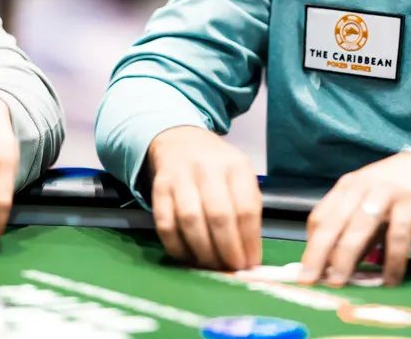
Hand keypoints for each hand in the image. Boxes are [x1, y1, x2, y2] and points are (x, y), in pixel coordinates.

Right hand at [146, 125, 261, 271]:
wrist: (179, 141)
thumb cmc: (217, 167)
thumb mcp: (240, 176)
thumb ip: (246, 209)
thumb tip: (250, 254)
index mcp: (236, 166)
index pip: (246, 208)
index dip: (249, 240)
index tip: (251, 263)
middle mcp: (208, 168)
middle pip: (219, 216)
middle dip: (227, 250)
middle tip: (232, 268)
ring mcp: (180, 177)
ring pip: (190, 221)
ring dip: (203, 251)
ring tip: (213, 265)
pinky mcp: (158, 189)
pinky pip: (165, 225)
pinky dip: (177, 247)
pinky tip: (189, 258)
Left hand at [297, 152, 410, 286]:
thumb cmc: (387, 192)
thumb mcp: (363, 205)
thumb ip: (350, 232)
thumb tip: (333, 268)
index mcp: (344, 188)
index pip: (319, 216)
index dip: (310, 246)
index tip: (306, 270)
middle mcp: (360, 187)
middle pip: (333, 222)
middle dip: (319, 253)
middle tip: (310, 280)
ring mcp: (385, 193)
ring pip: (360, 226)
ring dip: (347, 255)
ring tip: (340, 282)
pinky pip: (398, 234)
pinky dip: (393, 259)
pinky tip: (390, 280)